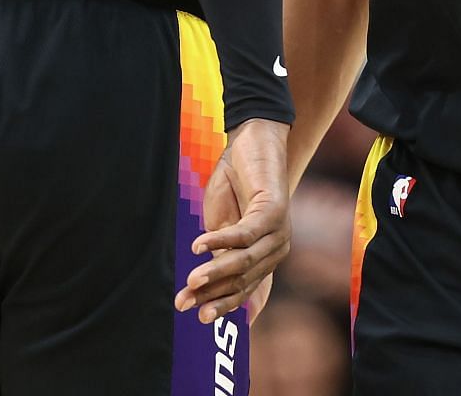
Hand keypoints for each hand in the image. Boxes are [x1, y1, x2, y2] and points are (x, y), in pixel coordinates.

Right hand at [175, 118, 290, 323]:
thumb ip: (221, 258)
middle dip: (210, 294)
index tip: (194, 316)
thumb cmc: (234, 188)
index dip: (218, 304)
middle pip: (241, 281)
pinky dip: (219, 241)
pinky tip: (198, 245)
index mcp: (265, 259)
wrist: (250, 145)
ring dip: (214, 272)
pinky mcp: (273, 212)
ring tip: (190, 281)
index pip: (242, 290)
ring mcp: (278, 232)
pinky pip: (244, 234)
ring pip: (243, 261)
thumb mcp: (223, 228)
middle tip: (182, 303)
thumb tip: (205, 291)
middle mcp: (277, 250)